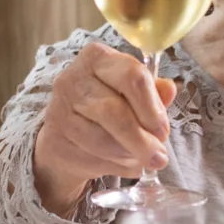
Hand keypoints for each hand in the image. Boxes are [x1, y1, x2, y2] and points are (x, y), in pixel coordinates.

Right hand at [31, 44, 178, 216]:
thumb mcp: (134, 96)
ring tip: (140, 158)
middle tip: (158, 155)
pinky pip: (91, 157)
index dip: (152, 108)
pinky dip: (114, 165)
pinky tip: (121, 161)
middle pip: (115, 111)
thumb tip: (169, 89)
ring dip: (129, 155)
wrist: (70, 136)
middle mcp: (73, 78)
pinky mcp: (55, 138)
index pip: (131, 75)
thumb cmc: (108, 109)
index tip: (163, 130)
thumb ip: (153, 93)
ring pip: (102, 139)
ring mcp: (60, 108)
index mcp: (98, 58)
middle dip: (142, 139)